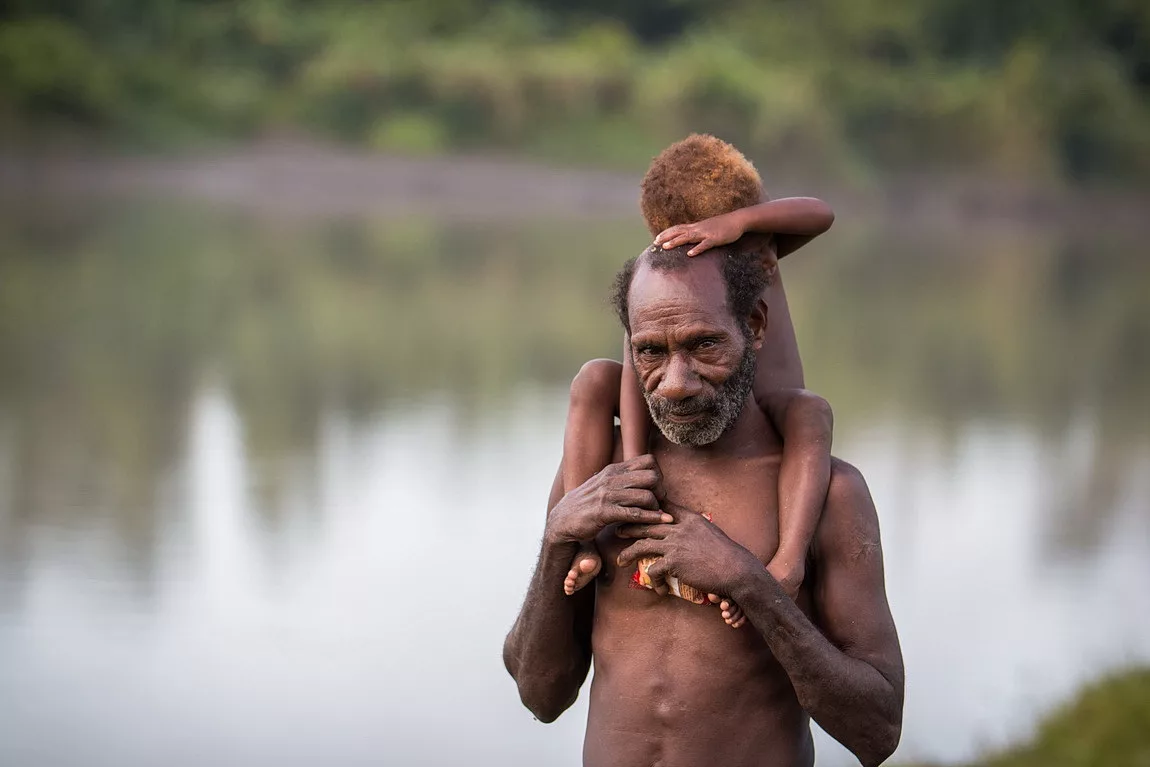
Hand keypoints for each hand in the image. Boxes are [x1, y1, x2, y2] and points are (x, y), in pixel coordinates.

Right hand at [546, 455, 670, 545]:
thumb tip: (639, 470)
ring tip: (655, 515)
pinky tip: (659, 521)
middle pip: (652, 477)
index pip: (648, 461)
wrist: (562, 521)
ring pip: (645, 496)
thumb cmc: (586, 504)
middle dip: (660, 491)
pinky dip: (650, 519)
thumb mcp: (602, 484)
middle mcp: (611, 479)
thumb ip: (620, 477)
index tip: (656, 489)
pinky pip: (634, 514)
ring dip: (655, 508)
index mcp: (613, 469)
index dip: (658, 474)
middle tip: (658, 503)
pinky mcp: (604, 512)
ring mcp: (607, 495)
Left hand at [615, 499, 759, 596]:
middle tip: (618, 530)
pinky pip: (654, 569)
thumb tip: (681, 527)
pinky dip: (653, 580)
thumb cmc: (726, 554)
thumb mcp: (710, 531)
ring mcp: (675, 544)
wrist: (736, 570)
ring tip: (621, 560)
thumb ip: (694, 527)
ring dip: (629, 553)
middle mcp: (680, 527)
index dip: (647, 508)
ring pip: (643, 545)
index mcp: (689, 518)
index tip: (635, 511)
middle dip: (630, 527)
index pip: (663, 507)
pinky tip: (655, 586)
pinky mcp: (674, 562)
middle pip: (647, 524)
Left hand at [654, 210, 745, 256]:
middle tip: (655, 243)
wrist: (738, 220)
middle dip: (666, 237)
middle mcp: (699, 228)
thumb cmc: (724, 225)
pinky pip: (705, 244)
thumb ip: (699, 233)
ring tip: (665, 247)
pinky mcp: (715, 238)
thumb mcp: (708, 228)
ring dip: (676, 242)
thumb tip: (690, 238)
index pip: (678, 228)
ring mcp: (706, 233)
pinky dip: (697, 249)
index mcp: (697, 226)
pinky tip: (690, 254)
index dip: (667, 232)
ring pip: (688, 237)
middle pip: (679, 231)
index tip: (657, 238)